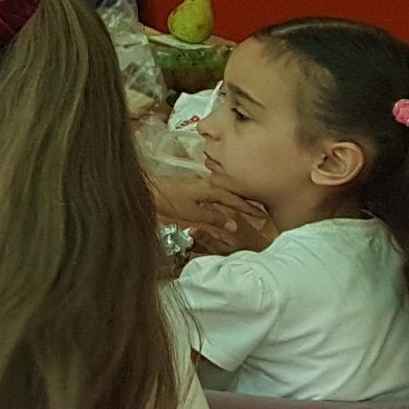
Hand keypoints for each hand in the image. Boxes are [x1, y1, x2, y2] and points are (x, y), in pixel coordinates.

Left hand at [152, 173, 267, 244]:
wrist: (145, 191)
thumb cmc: (167, 201)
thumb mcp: (193, 213)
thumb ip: (214, 218)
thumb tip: (233, 225)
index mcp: (209, 189)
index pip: (235, 199)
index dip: (249, 208)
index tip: (263, 214)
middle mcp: (205, 183)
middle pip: (231, 193)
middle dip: (246, 202)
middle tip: (260, 210)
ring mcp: (196, 184)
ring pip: (222, 192)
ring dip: (234, 200)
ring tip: (245, 208)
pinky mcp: (188, 187)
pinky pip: (212, 193)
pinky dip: (221, 199)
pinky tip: (220, 205)